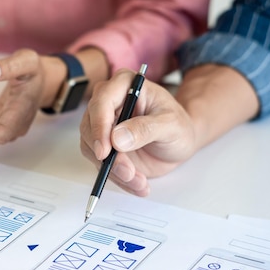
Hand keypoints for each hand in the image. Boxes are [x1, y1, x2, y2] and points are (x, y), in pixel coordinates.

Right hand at [80, 69, 196, 195]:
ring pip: (92, 149)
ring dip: (113, 171)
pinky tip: (137, 184)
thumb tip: (117, 138)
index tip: (105, 152)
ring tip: (139, 181)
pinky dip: (117, 178)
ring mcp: (103, 126)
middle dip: (107, 156)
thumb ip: (146, 129)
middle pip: (90, 128)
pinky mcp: (103, 146)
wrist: (179, 142)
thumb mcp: (171, 125)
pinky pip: (100, 164)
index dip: (99, 127)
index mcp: (124, 85)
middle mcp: (108, 103)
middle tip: (128, 173)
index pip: (101, 102)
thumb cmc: (178, 125)